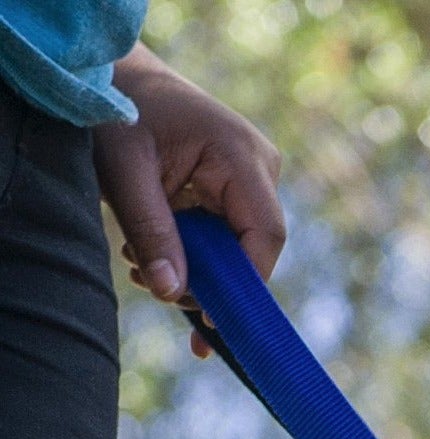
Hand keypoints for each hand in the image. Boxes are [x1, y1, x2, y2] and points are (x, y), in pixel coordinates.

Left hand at [93, 46, 283, 356]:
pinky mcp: (237, 187)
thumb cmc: (114, 112)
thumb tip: (171, 294)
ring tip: (142, 266)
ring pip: (238, 246)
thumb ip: (150, 232)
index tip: (209, 316)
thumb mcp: (123, 172)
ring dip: (195, 269)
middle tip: (157, 289)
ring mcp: (252, 176)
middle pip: (253, 245)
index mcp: (240, 153)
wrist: (111, 78)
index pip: (265, 234)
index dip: (245, 282)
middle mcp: (259, 165)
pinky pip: (227, 235)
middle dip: (209, 279)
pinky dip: (194, 254)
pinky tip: (157, 258)